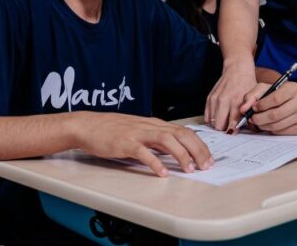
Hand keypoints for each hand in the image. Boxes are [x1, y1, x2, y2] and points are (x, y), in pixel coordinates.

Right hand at [72, 112, 213, 176]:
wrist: (88, 125)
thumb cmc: (112, 130)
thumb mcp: (139, 132)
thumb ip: (156, 141)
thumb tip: (175, 152)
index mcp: (154, 124)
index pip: (184, 131)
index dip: (199, 145)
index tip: (209, 158)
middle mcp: (149, 126)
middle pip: (180, 134)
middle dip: (197, 150)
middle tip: (206, 166)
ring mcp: (137, 133)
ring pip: (166, 140)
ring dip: (181, 155)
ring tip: (189, 169)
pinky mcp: (125, 143)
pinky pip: (143, 152)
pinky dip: (155, 163)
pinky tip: (162, 173)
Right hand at [204, 58, 256, 131]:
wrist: (237, 70)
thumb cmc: (247, 84)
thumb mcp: (253, 99)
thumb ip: (249, 113)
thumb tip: (248, 128)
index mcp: (236, 102)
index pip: (232, 124)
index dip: (233, 131)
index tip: (234, 132)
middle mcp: (224, 101)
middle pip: (219, 126)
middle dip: (224, 129)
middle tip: (229, 128)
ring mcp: (215, 99)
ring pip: (212, 122)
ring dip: (218, 124)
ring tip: (224, 121)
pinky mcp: (209, 98)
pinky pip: (207, 116)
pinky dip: (211, 119)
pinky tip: (218, 117)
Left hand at [239, 82, 296, 134]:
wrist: (290, 101)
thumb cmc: (275, 94)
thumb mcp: (263, 90)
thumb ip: (251, 96)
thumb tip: (243, 109)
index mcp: (293, 88)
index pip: (276, 99)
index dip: (262, 105)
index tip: (253, 108)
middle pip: (276, 114)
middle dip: (260, 118)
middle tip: (252, 119)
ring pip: (278, 125)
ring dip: (264, 125)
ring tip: (258, 122)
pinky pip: (283, 132)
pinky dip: (273, 130)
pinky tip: (269, 124)